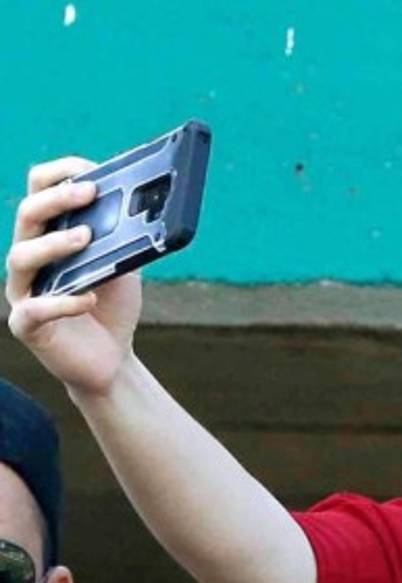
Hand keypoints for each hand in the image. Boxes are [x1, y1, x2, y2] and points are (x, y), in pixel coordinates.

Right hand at [5, 157, 142, 396]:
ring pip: (21, 256)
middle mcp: (29, 256)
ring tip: (86, 238)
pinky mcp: (27, 324)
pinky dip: (61, 302)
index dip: (59, 175)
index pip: (39, 191)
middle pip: (27, 216)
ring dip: (54, 244)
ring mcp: (23, 290)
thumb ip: (125, 237)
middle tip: (89, 193)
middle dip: (57, 199)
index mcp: (49, 234)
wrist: (112, 356)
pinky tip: (88, 299)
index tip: (90, 170)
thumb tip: (143, 205)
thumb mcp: (124, 264)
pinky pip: (34, 309)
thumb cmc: (112, 304)